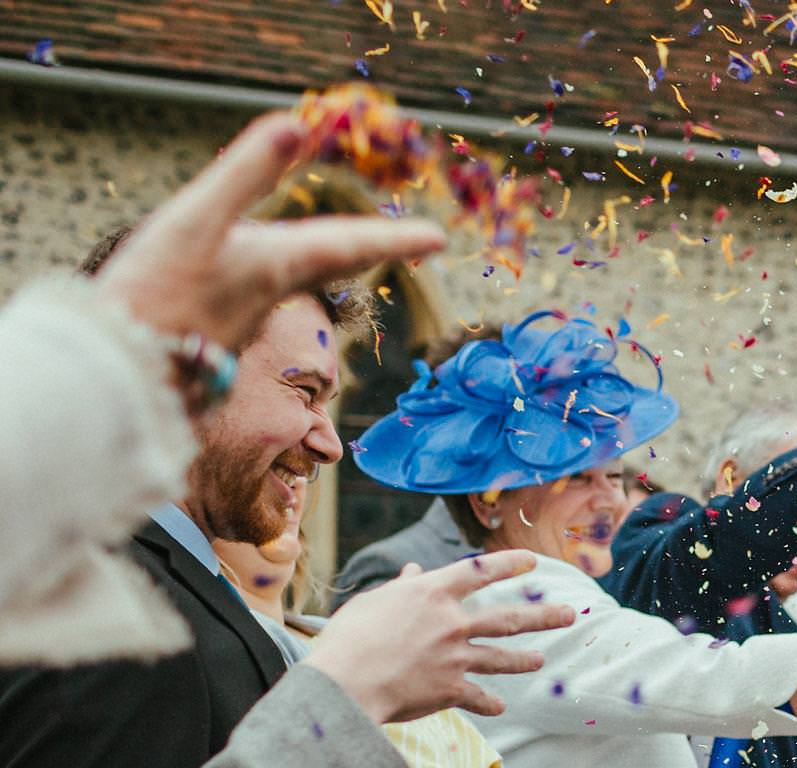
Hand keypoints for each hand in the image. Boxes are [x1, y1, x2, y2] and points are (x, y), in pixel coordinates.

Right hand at [94, 112, 445, 353]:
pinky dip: (269, 273)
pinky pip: (254, 292)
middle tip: (409, 243)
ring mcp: (242, 317)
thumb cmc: (156, 294)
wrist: (116, 374)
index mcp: (278, 266)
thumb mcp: (198, 221)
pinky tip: (252, 272)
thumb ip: (245, 173)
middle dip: (367, 247)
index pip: (350, 245)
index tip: (440, 239)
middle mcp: (270, 294)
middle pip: (330, 264)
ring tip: (346, 245)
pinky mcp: (213, 329)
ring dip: (322, 259)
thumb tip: (296, 123)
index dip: (395, 238)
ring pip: (293, 279)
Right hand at [303, 550, 576, 722]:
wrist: (345, 680)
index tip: (532, 561)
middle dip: (545, 616)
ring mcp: (456, 656)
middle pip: (509, 616)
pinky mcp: (452, 688)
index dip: (509, 563)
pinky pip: (480, 697)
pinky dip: (490, 703)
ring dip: (524, 659)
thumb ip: (400, 589)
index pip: (480, 570)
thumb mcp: (373, 603)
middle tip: (571, 614)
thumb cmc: (348, 638)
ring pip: (502, 657)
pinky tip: (500, 707)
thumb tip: (413, 570)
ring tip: (540, 659)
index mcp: (432, 593)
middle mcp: (452, 622)